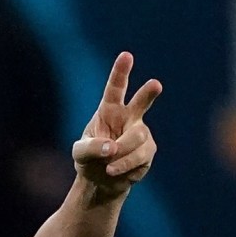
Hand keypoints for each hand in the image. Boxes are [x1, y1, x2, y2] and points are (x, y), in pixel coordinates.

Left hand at [72, 52, 161, 199]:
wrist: (102, 180)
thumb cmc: (89, 160)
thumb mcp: (80, 153)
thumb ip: (90, 148)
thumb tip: (111, 148)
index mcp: (109, 110)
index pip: (115, 88)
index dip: (120, 72)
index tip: (126, 56)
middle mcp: (128, 118)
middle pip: (140, 103)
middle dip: (148, 93)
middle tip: (156, 84)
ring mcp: (141, 133)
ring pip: (137, 138)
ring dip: (122, 154)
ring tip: (109, 167)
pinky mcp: (148, 151)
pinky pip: (140, 157)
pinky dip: (125, 166)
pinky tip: (116, 171)